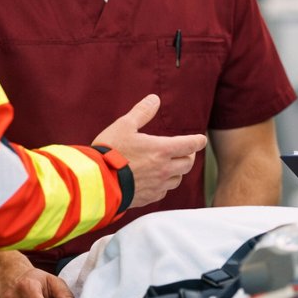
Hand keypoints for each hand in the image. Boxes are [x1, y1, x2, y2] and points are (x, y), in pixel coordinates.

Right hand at [93, 94, 206, 208]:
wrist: (96, 182)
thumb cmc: (110, 152)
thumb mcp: (124, 126)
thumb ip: (141, 112)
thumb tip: (154, 99)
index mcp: (162, 150)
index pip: (191, 145)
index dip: (198, 141)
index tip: (201, 139)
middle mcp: (164, 169)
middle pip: (188, 163)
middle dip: (188, 155)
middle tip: (184, 151)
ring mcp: (157, 185)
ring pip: (177, 180)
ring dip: (177, 171)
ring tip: (168, 165)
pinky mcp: (148, 198)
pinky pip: (163, 191)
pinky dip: (163, 184)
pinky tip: (154, 180)